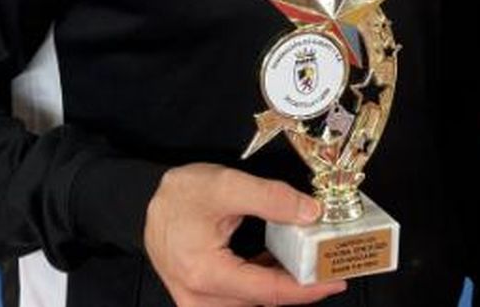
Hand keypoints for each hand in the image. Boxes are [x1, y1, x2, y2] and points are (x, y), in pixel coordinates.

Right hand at [144, 163, 345, 305]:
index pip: (267, 292)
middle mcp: (198, 296)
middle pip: (260, 302)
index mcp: (205, 273)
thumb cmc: (179, 194)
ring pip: (250, 304)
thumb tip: (310, 213)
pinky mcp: (199, 295)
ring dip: (280, 287)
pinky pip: (238, 299)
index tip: (335, 279)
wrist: (144, 200)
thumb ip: (270, 198)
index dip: (305, 289)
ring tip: (308, 265)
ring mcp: (196, 299)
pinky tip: (281, 265)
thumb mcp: (226, 184)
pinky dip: (263, 284)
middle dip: (297, 287)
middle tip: (327, 266)